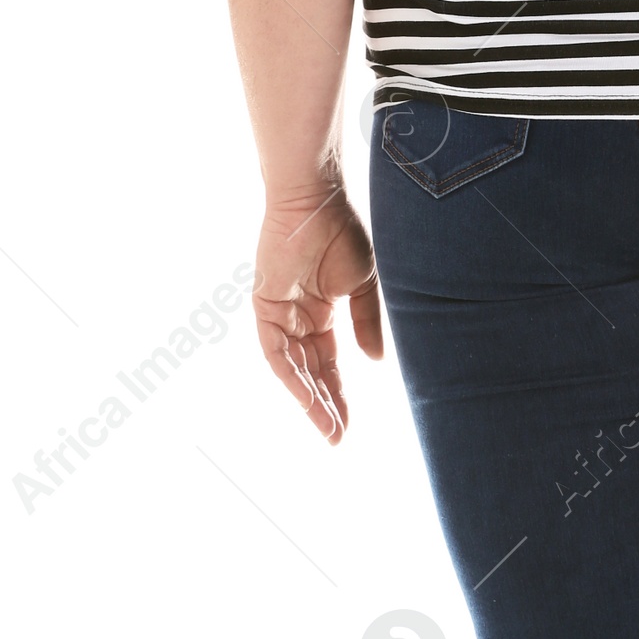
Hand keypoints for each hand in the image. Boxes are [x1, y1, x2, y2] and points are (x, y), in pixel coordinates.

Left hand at [252, 188, 384, 441]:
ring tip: (327, 428)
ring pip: (293, 369)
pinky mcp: (265, 307)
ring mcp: (280, 314)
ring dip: (309, 399)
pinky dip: (291, 377)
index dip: (340, 395)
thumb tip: (373, 362)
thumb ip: (367, 324)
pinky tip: (308, 399)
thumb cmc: (342, 232)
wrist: (317, 200)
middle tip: (337, 438)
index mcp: (321, 314)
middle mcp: (297, 319)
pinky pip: (275, 352)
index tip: (351, 427)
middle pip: (311, 373)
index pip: (329, 364)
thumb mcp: (363, 286)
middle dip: (325, 406)